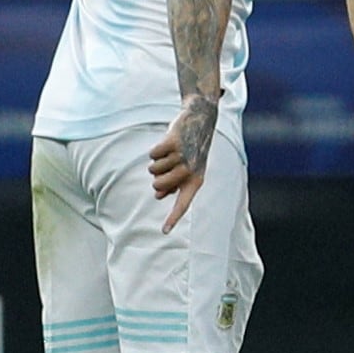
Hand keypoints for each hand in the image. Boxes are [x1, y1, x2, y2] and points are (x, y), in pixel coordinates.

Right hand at [148, 92, 218, 229]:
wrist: (200, 120)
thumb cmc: (191, 149)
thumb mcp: (186, 169)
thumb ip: (174, 185)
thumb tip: (159, 195)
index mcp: (195, 181)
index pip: (183, 204)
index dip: (173, 218)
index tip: (164, 232)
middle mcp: (190, 171)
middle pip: (158, 185)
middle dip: (157, 177)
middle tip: (169, 164)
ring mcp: (182, 157)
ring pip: (153, 169)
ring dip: (157, 161)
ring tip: (172, 152)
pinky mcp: (173, 143)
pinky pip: (152, 154)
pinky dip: (156, 150)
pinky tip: (168, 143)